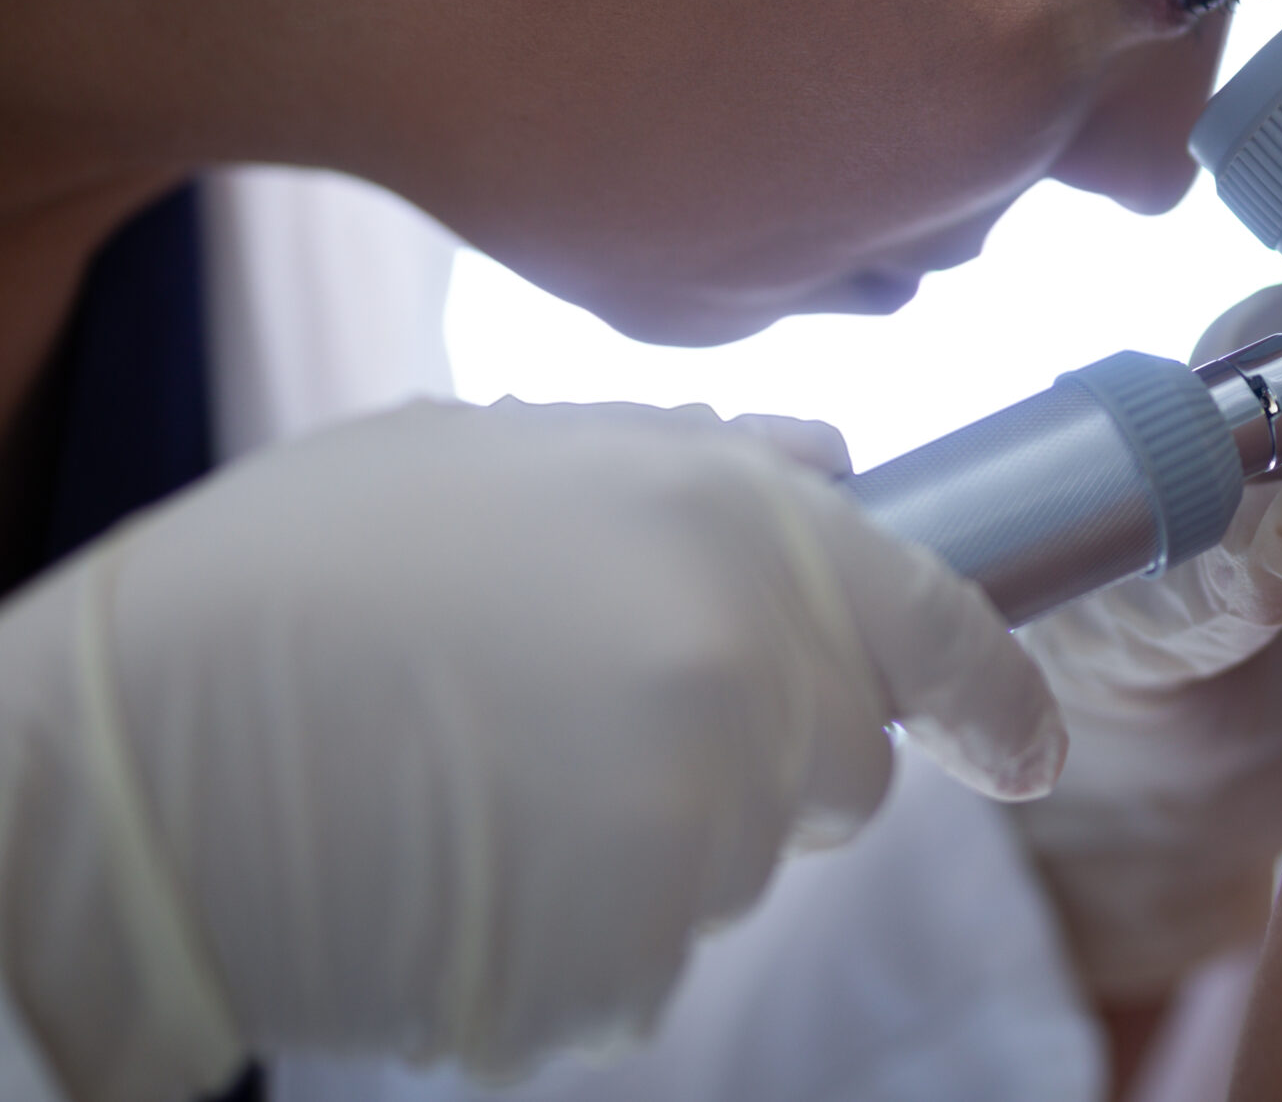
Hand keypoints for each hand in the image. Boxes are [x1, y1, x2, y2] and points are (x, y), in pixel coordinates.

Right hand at [0, 399, 1061, 1101]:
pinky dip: (589, 927)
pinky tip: (467, 863)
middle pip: (846, 762)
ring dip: (669, 830)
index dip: (996, 699)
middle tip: (605, 711)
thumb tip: (838, 465)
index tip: (1022, 745)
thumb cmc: (301, 580)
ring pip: (748, 857)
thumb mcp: (502, 452)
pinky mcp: (622, 963)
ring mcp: (690, 830)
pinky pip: (656, 954)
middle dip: (773, 743)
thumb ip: (698, 461)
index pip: (943, 635)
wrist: (125, 763)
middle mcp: (744, 676)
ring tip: (496, 774)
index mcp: (733, 530)